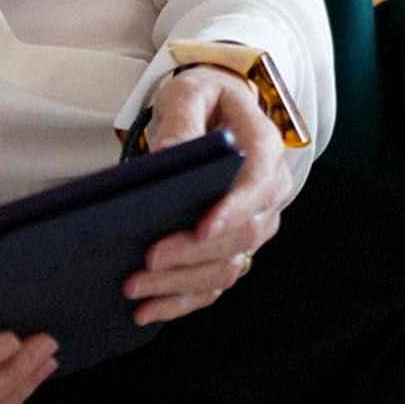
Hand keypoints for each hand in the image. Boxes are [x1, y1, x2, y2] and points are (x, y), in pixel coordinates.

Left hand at [127, 66, 293, 325]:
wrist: (216, 111)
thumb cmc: (204, 99)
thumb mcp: (189, 93)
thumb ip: (182, 119)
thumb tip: (170, 156)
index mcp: (264, 147)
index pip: (258, 183)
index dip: (234, 209)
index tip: (202, 227)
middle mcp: (268, 191)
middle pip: (244, 234)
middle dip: (195, 253)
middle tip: (148, 260)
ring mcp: (254, 224)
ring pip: (230, 265)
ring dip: (183, 283)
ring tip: (135, 288)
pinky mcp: (234, 247)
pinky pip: (216, 283)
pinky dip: (183, 301)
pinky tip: (147, 310)